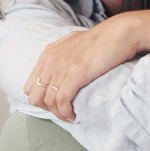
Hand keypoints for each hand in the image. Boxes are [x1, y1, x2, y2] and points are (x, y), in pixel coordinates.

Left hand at [25, 12, 149, 122]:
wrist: (119, 33)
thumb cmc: (100, 40)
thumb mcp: (72, 44)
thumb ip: (59, 56)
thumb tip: (53, 72)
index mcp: (47, 55)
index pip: (30, 88)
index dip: (41, 100)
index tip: (56, 105)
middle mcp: (50, 61)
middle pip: (35, 98)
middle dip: (47, 109)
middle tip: (63, 112)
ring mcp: (62, 68)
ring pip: (49, 102)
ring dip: (59, 114)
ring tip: (71, 117)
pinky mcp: (75, 75)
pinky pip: (62, 102)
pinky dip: (66, 113)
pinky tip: (75, 116)